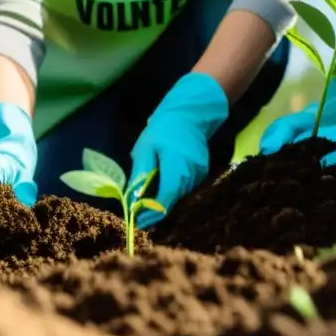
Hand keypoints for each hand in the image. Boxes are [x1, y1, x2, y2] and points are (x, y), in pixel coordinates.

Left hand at [128, 72, 228, 227]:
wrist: (189, 114)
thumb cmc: (163, 128)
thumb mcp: (146, 148)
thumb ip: (140, 174)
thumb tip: (132, 199)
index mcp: (176, 169)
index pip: (165, 201)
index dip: (151, 214)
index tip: (137, 221)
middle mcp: (191, 176)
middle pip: (172, 201)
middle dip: (154, 209)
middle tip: (137, 213)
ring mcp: (199, 174)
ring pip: (179, 195)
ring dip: (164, 199)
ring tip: (146, 201)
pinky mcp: (202, 172)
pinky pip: (185, 187)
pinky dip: (173, 189)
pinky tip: (161, 185)